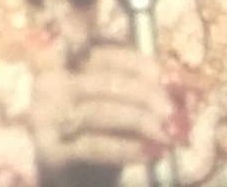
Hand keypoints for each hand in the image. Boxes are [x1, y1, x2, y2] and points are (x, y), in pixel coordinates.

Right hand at [30, 44, 187, 176]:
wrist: (72, 177)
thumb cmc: (98, 129)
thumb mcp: (117, 101)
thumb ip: (140, 87)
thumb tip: (180, 83)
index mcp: (67, 58)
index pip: (105, 51)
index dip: (136, 61)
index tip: (165, 76)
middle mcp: (50, 80)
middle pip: (105, 79)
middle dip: (146, 94)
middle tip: (174, 111)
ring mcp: (46, 115)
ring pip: (100, 111)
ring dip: (140, 121)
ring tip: (168, 133)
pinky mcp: (50, 150)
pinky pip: (93, 145)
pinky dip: (125, 148)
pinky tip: (149, 152)